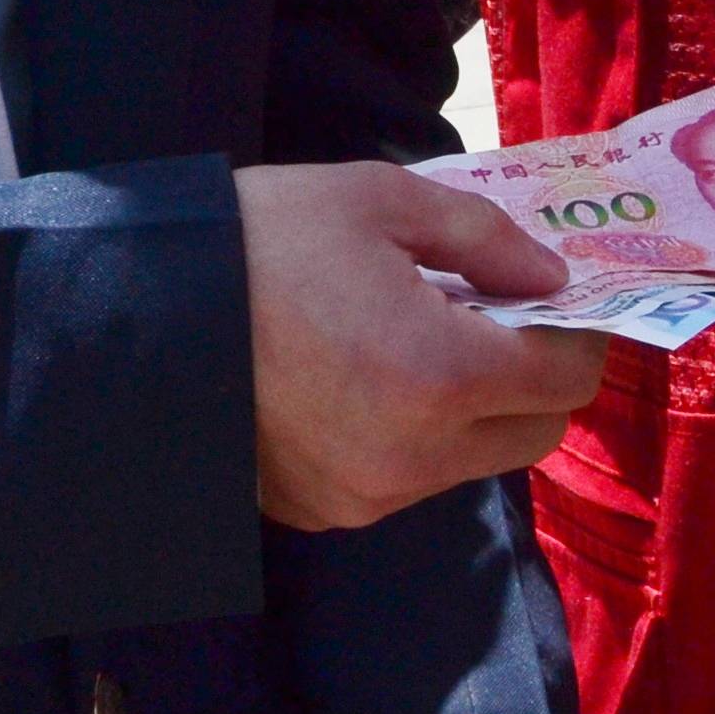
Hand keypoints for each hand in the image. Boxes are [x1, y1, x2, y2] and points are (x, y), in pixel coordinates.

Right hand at [240, 163, 611, 530]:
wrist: (137, 314)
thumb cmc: (264, 240)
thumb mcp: (383, 201)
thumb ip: (486, 239)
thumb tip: (550, 276)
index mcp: (442, 375)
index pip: (566, 377)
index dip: (578, 331)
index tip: (556, 297)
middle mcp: (415, 456)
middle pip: (535, 434)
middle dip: (538, 378)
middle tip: (505, 320)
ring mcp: (367, 495)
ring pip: (473, 462)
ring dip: (476, 411)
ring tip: (428, 340)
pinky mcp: (323, 512)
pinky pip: (408, 480)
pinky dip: (416, 437)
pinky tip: (373, 378)